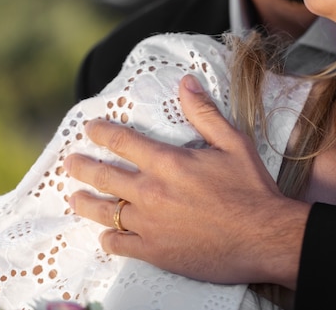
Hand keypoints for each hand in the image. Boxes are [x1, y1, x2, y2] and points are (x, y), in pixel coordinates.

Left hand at [65, 75, 309, 287]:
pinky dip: (109, 239)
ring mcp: (150, 225)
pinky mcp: (155, 252)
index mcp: (168, 164)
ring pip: (105, 212)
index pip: (124, 142)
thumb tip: (186, 83)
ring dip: (86, 202)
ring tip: (75, 197)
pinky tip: (106, 235)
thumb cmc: (251, 190)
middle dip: (84, 166)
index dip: (103, 133)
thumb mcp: (234, 144)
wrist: (263, 237)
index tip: (90, 129)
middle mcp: (152, 193)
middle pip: (105, 176)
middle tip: (71, 162)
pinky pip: (120, 245)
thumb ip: (205, 113)